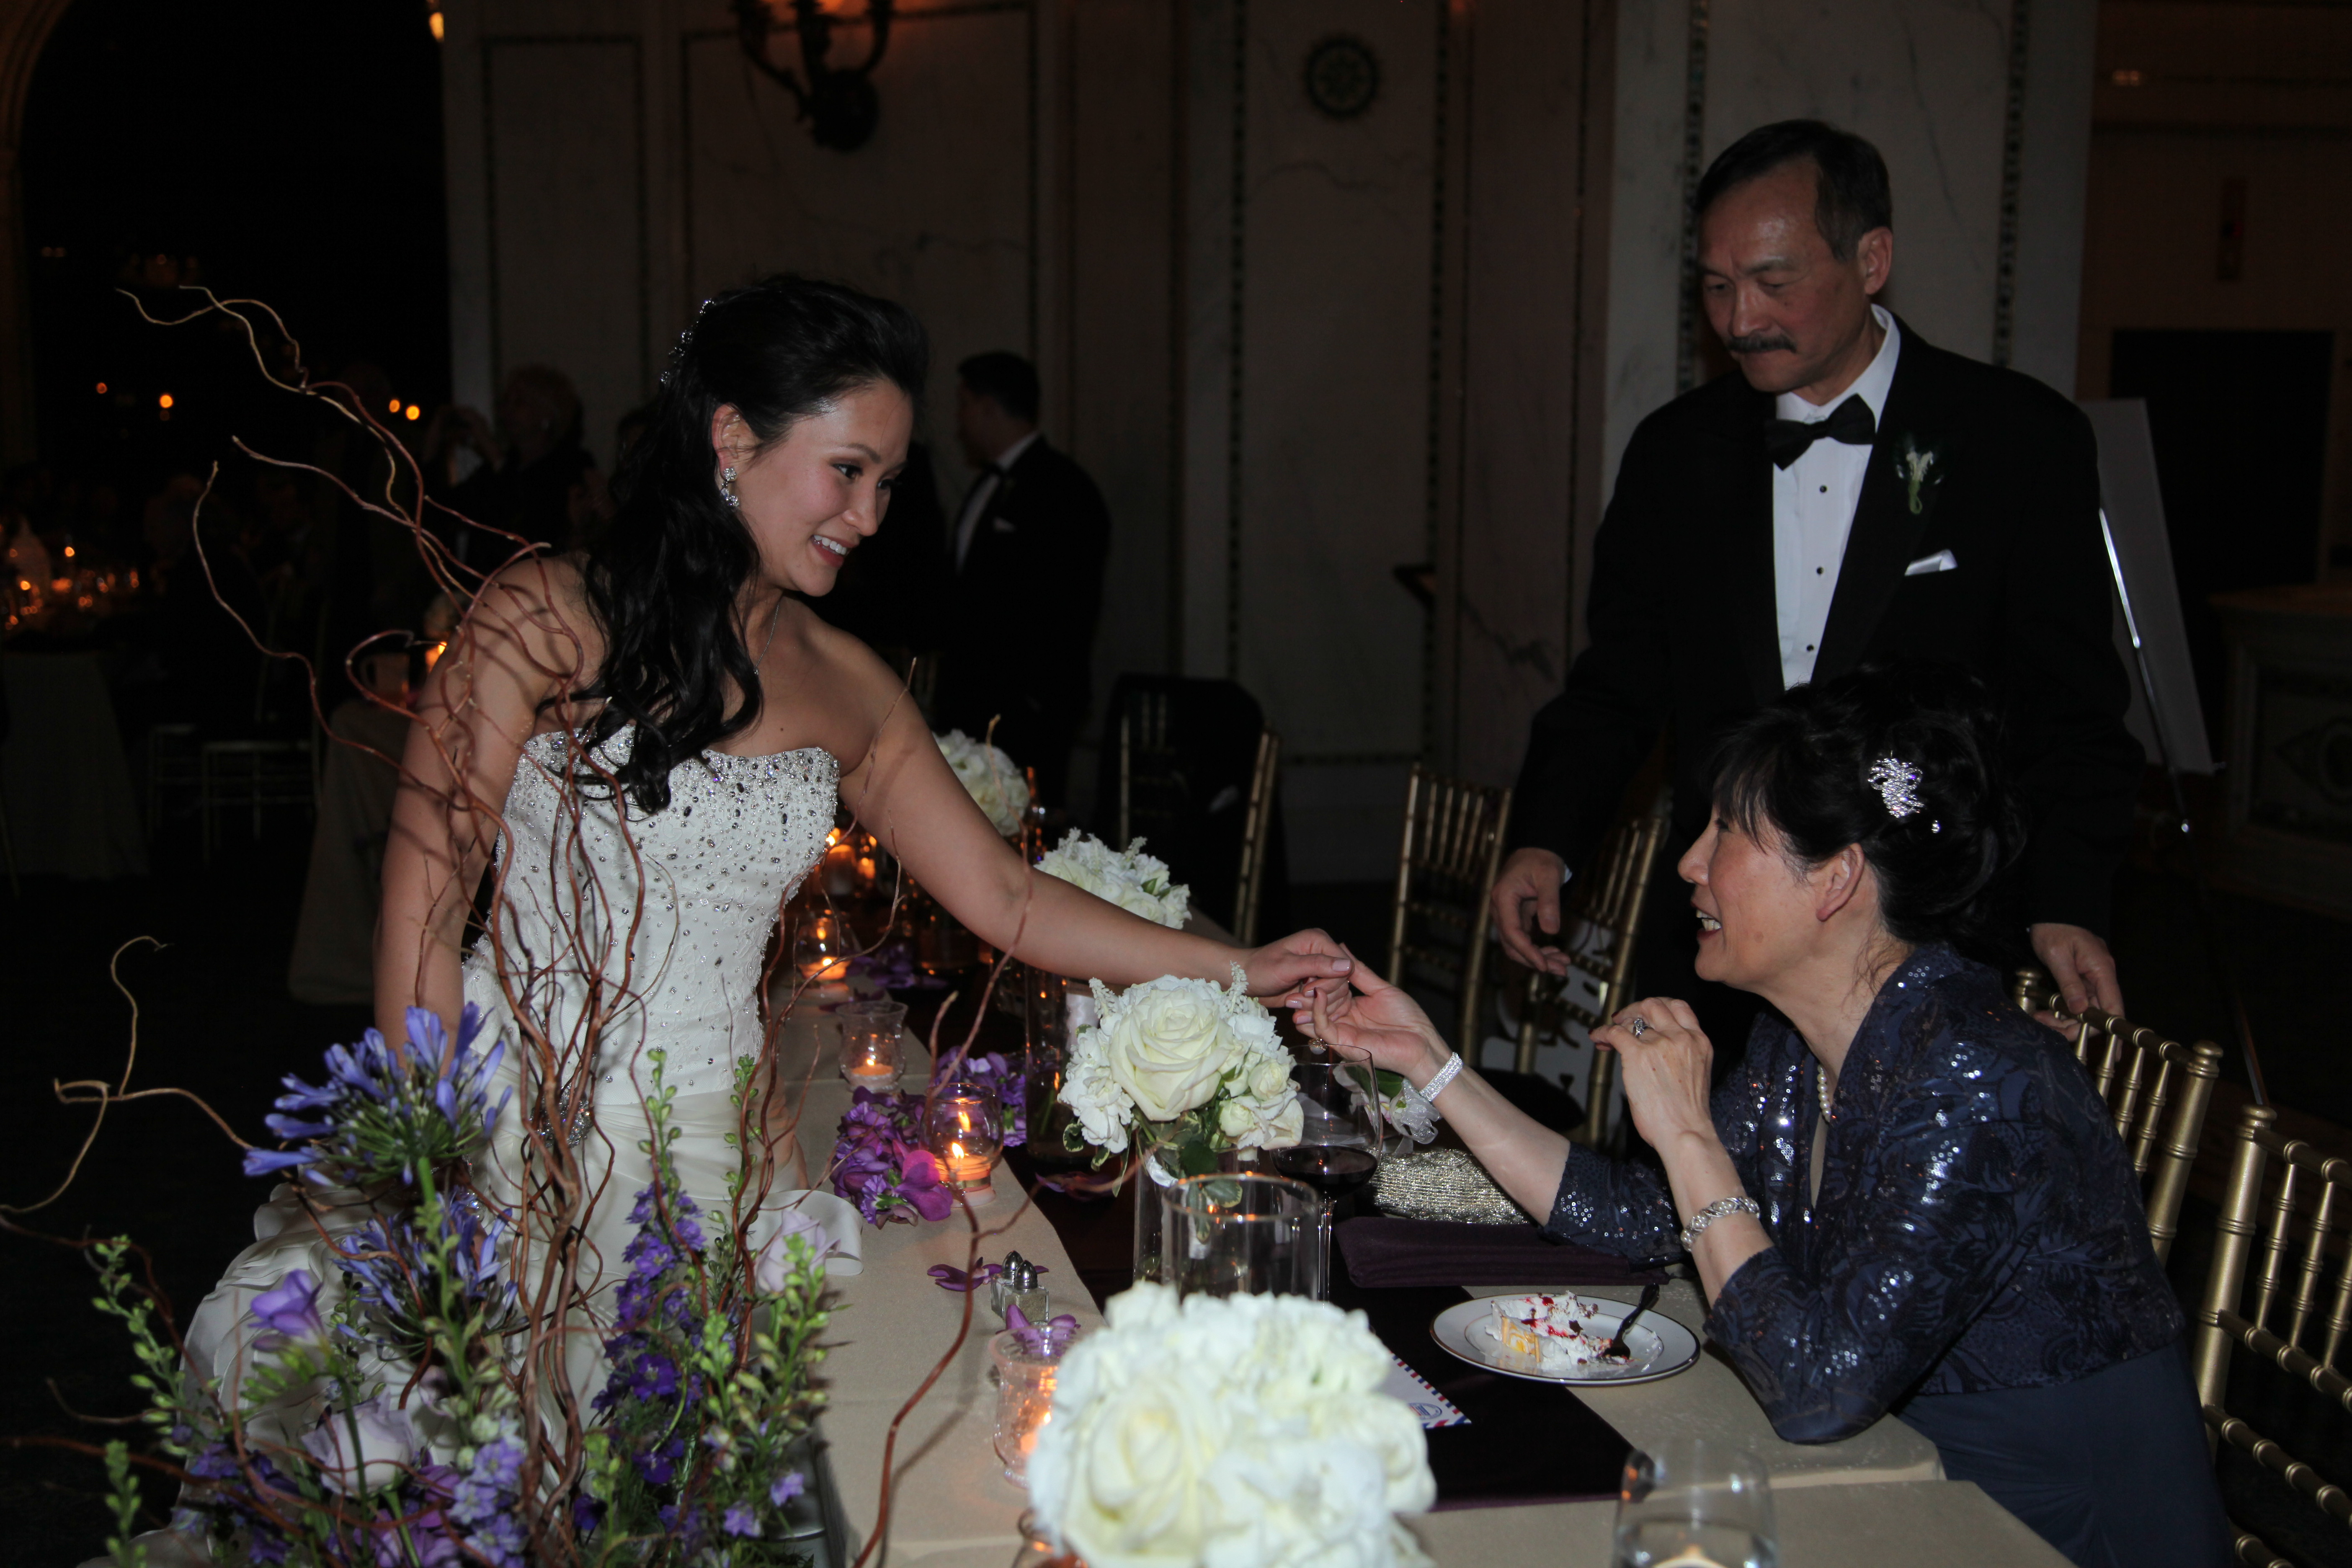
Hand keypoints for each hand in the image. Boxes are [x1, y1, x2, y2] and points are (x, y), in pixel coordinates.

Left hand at [1239, 927, 1352, 1002]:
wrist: (1245, 981)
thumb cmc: (1260, 969)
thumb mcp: (1287, 967)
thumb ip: (1317, 965)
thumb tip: (1347, 966)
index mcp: (1318, 941)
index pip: (1344, 966)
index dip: (1329, 983)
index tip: (1306, 991)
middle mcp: (1323, 954)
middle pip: (1342, 983)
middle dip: (1319, 997)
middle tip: (1294, 1001)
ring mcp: (1321, 971)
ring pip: (1337, 996)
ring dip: (1316, 1007)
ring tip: (1292, 1006)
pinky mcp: (1317, 986)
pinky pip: (1329, 1002)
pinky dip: (1316, 1011)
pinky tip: (1299, 1013)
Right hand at [1300, 948, 1451, 1081]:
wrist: (1422, 1043)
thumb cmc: (1408, 1019)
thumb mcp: (1381, 988)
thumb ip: (1359, 972)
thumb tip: (1342, 948)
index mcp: (1350, 1008)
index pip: (1326, 993)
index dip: (1318, 980)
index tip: (1311, 965)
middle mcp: (1342, 1021)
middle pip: (1315, 1006)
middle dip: (1304, 993)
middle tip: (1297, 978)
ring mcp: (1341, 1033)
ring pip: (1312, 1018)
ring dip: (1306, 1003)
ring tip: (1303, 987)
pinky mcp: (1343, 1043)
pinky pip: (1323, 1027)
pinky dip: (1318, 1011)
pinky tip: (1319, 994)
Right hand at [1490, 847, 1569, 973]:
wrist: (1538, 850)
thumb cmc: (1542, 860)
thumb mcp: (1549, 877)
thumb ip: (1549, 902)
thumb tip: (1551, 931)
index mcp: (1503, 898)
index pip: (1512, 932)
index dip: (1527, 951)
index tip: (1544, 966)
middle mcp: (1500, 909)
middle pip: (1512, 944)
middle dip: (1535, 960)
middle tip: (1561, 969)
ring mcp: (1507, 915)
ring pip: (1518, 945)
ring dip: (1538, 957)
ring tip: (1563, 965)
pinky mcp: (1517, 918)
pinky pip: (1525, 939)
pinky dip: (1539, 949)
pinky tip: (1557, 954)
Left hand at [1591, 998, 1716, 1150]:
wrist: (1685, 1132)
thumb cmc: (1688, 1115)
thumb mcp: (1695, 1074)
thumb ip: (1680, 1056)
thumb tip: (1655, 1050)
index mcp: (1699, 1042)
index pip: (1679, 1007)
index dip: (1658, 1005)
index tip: (1646, 1012)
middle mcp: (1681, 1037)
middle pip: (1654, 1004)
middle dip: (1635, 1008)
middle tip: (1624, 1018)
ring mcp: (1660, 1044)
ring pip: (1633, 1020)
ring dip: (1618, 1024)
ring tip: (1609, 1034)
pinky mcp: (1638, 1055)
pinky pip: (1615, 1034)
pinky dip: (1603, 1032)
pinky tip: (1598, 1037)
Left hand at [2029, 922, 2123, 1032]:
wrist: (2052, 912)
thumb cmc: (2055, 929)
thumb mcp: (2058, 956)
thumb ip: (2069, 983)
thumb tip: (2079, 1010)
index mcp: (2102, 971)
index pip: (2113, 1007)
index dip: (2114, 1030)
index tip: (2115, 1052)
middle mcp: (2101, 977)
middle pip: (2096, 1014)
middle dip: (2074, 1026)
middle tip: (2047, 1025)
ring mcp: (2091, 979)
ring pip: (2084, 1010)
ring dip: (2064, 1019)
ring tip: (2040, 1017)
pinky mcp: (2080, 979)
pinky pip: (2075, 1001)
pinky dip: (2061, 1009)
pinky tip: (2045, 1011)